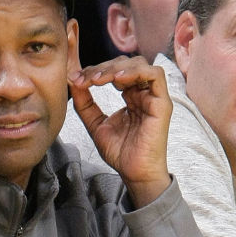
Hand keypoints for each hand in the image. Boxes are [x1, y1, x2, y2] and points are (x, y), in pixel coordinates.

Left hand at [68, 55, 171, 206]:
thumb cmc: (120, 152)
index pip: (115, 70)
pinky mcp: (162, 102)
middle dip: (102, 68)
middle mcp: (143, 93)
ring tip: (98, 80)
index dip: (95, 70)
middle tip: (85, 78)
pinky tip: (118, 80)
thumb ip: (85, 104)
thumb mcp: (95, 124)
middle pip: (125, 64)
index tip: (76, 79)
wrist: (134, 172)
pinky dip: (136, 72)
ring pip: (139, 64)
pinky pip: (155, 75)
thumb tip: (73, 81)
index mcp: (130, 96)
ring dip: (115, 68)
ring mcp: (154, 96)